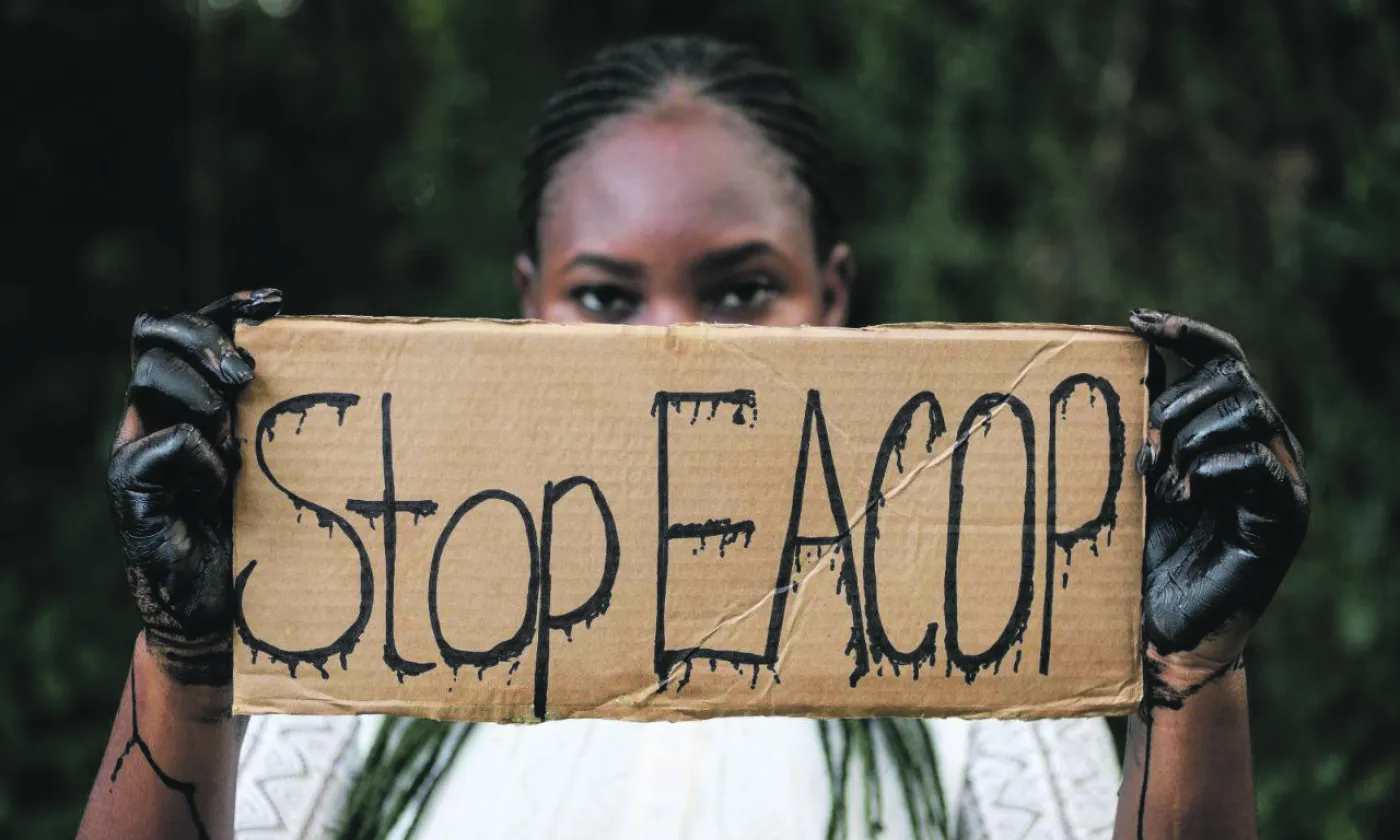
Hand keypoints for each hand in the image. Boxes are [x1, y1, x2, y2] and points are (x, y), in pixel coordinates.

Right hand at [108, 290, 282, 684]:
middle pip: (155, 334)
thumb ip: (277, 415)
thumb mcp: (277, 462)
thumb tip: (322, 363)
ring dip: (204, 397)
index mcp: (190, 401)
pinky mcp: (131, 487)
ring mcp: (138, 447)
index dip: (226, 305)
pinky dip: (202, 459)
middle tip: (249, 373)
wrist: (222, 613)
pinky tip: (222, 490)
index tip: (277, 302)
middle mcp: (156, 415)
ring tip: (236, 441)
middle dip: (206, 338)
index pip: (185, 328)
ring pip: (150, 378)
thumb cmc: (260, 535)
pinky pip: (166, 444)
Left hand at [1129, 309, 1309, 702]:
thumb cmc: (1142, 555)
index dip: (1183, 332)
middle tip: (1145, 451)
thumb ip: (1143, 428)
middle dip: (1175, 404)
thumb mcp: (1134, 477)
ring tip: (1164, 484)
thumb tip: (1128, 366)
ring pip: (1247, 411)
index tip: (1135, 321)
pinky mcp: (1284, 515)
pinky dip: (1211, 470)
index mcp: (1226, 430)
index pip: (1221, 358)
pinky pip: (1255, 462)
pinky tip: (1185, 495)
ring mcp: (1279, 478)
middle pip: (1231, 378)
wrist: (1162, 625)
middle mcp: (1262, 445)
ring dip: (1190, 439)